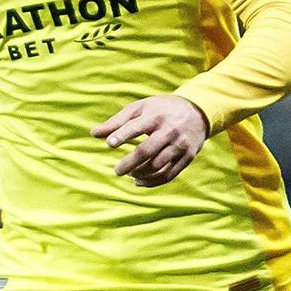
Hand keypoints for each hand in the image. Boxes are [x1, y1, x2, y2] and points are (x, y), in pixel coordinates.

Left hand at [93, 94, 208, 186]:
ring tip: (129, 174)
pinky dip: (152, 182)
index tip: (109, 144)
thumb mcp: (141, 107)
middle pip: (147, 151)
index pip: (137, 127)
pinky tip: (139, 181)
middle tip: (117, 171)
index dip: (122, 135)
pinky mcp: (186, 158)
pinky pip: (169, 175)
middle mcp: (169, 131)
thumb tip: (93, 133)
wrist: (197, 112)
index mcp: (156, 116)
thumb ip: (117, 121)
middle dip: (130, 163)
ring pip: (158, 166)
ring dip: (140, 173)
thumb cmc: (162, 109)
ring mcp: (179, 146)